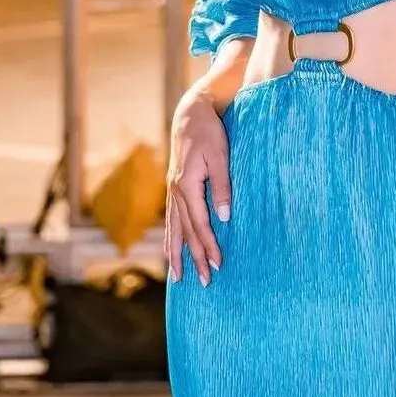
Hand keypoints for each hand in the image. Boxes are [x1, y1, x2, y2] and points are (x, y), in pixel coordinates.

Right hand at [164, 89, 232, 286]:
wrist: (191, 114)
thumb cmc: (210, 133)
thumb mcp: (221, 157)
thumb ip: (222, 187)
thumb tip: (224, 217)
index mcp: (187, 185)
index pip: (200, 224)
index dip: (209, 246)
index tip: (219, 264)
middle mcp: (176, 191)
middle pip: (185, 232)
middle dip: (194, 258)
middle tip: (204, 282)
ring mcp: (172, 190)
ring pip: (174, 229)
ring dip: (177, 254)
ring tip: (179, 277)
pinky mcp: (174, 188)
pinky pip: (171, 220)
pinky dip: (171, 238)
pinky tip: (171, 251)